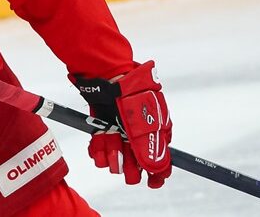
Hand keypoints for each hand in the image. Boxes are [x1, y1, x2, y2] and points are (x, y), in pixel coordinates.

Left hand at [71, 61, 172, 187]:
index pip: (161, 162)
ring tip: (108, 137)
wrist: (108, 76)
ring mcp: (121, 134)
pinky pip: (101, 151)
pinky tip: (98, 140)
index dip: (157, 175)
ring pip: (116, 160)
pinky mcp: (105, 131)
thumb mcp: (144, 124)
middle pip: (136, 166)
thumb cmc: (132, 96)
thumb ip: (150, 149)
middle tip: (122, 153)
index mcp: (156, 132)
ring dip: (111, 152)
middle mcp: (139, 137)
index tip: (152, 183)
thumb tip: (158, 171)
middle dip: (128, 164)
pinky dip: (98, 148)